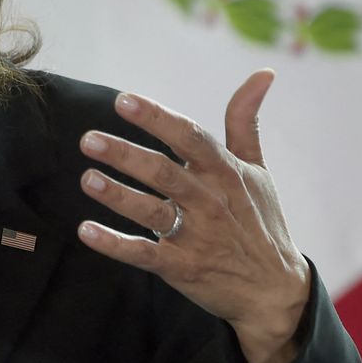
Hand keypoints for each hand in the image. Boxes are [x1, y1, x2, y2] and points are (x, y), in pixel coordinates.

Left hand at [75, 70, 310, 362]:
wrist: (275, 290)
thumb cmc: (260, 222)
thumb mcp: (257, 170)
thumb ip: (246, 122)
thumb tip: (264, 72)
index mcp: (225, 172)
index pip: (189, 137)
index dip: (156, 118)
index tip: (122, 100)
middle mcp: (209, 201)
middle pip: (164, 172)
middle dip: (125, 155)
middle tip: (88, 139)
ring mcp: (195, 236)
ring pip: (151, 212)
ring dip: (117, 195)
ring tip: (86, 179)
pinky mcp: (181, 268)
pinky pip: (143, 254)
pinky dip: (114, 245)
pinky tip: (86, 231)